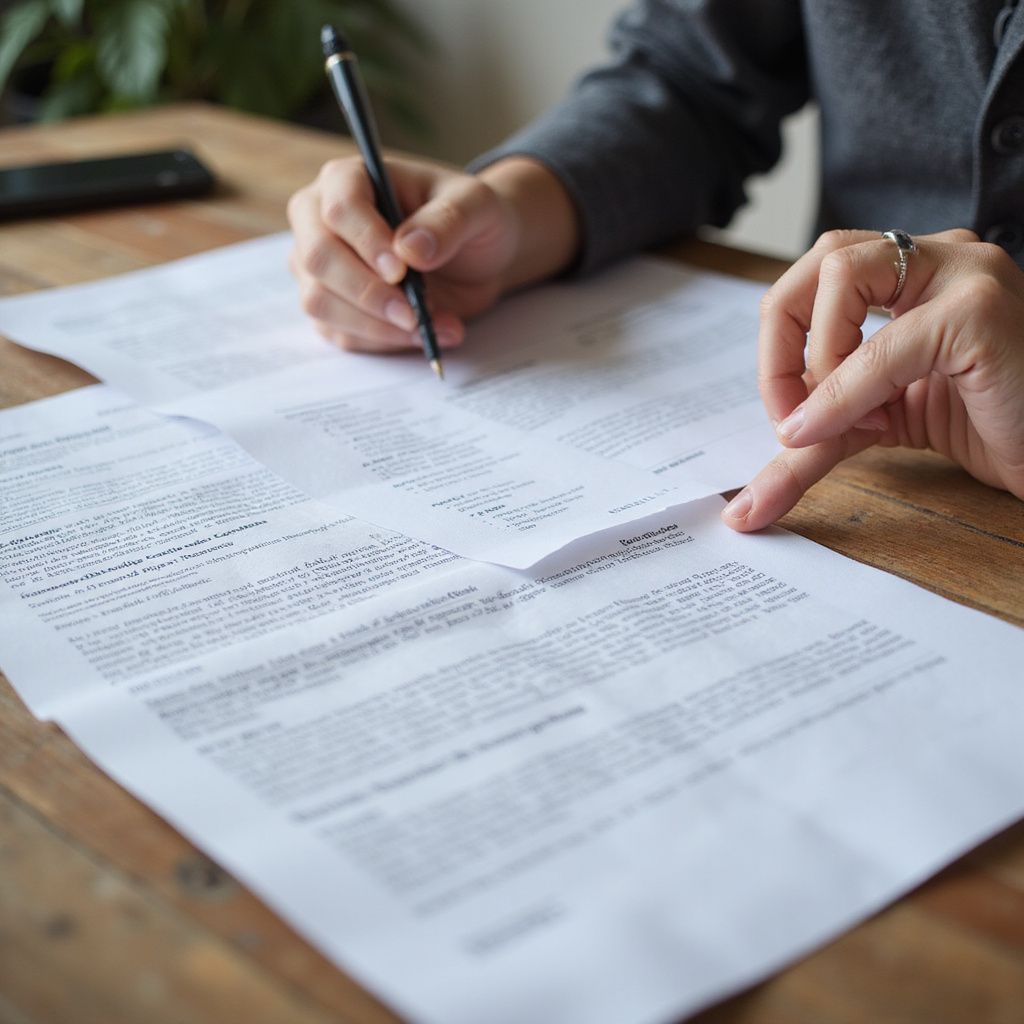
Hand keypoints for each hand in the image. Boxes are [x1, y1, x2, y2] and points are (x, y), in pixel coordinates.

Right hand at [286, 155, 577, 352]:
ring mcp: (319, 268)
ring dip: (377, 326)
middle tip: (414, 314)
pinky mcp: (331, 307)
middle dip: (367, 294)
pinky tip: (423, 334)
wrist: (477, 257)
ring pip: (320, 303)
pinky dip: (384, 342)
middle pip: (317, 259)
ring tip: (432, 325)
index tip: (402, 271)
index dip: (367, 243)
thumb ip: (447, 221)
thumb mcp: (477, 206)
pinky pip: (340, 334)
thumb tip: (409, 249)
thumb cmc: (470, 218)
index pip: (339, 209)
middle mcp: (320, 220)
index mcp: (348, 179)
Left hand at [722, 228, 1023, 530]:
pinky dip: (844, 391)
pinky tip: (841, 428)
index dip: (778, 342)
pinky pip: (887, 344)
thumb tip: (742, 509)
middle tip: (786, 410)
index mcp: (909, 274)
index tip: (784, 412)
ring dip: (816, 356)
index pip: (813, 275)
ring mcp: (965, 273)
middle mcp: (936, 258)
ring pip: (844, 274)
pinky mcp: (982, 313)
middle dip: (782, 336)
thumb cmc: (984, 425)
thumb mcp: (873, 425)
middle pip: (823, 256)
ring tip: (837, 419)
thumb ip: (809, 448)